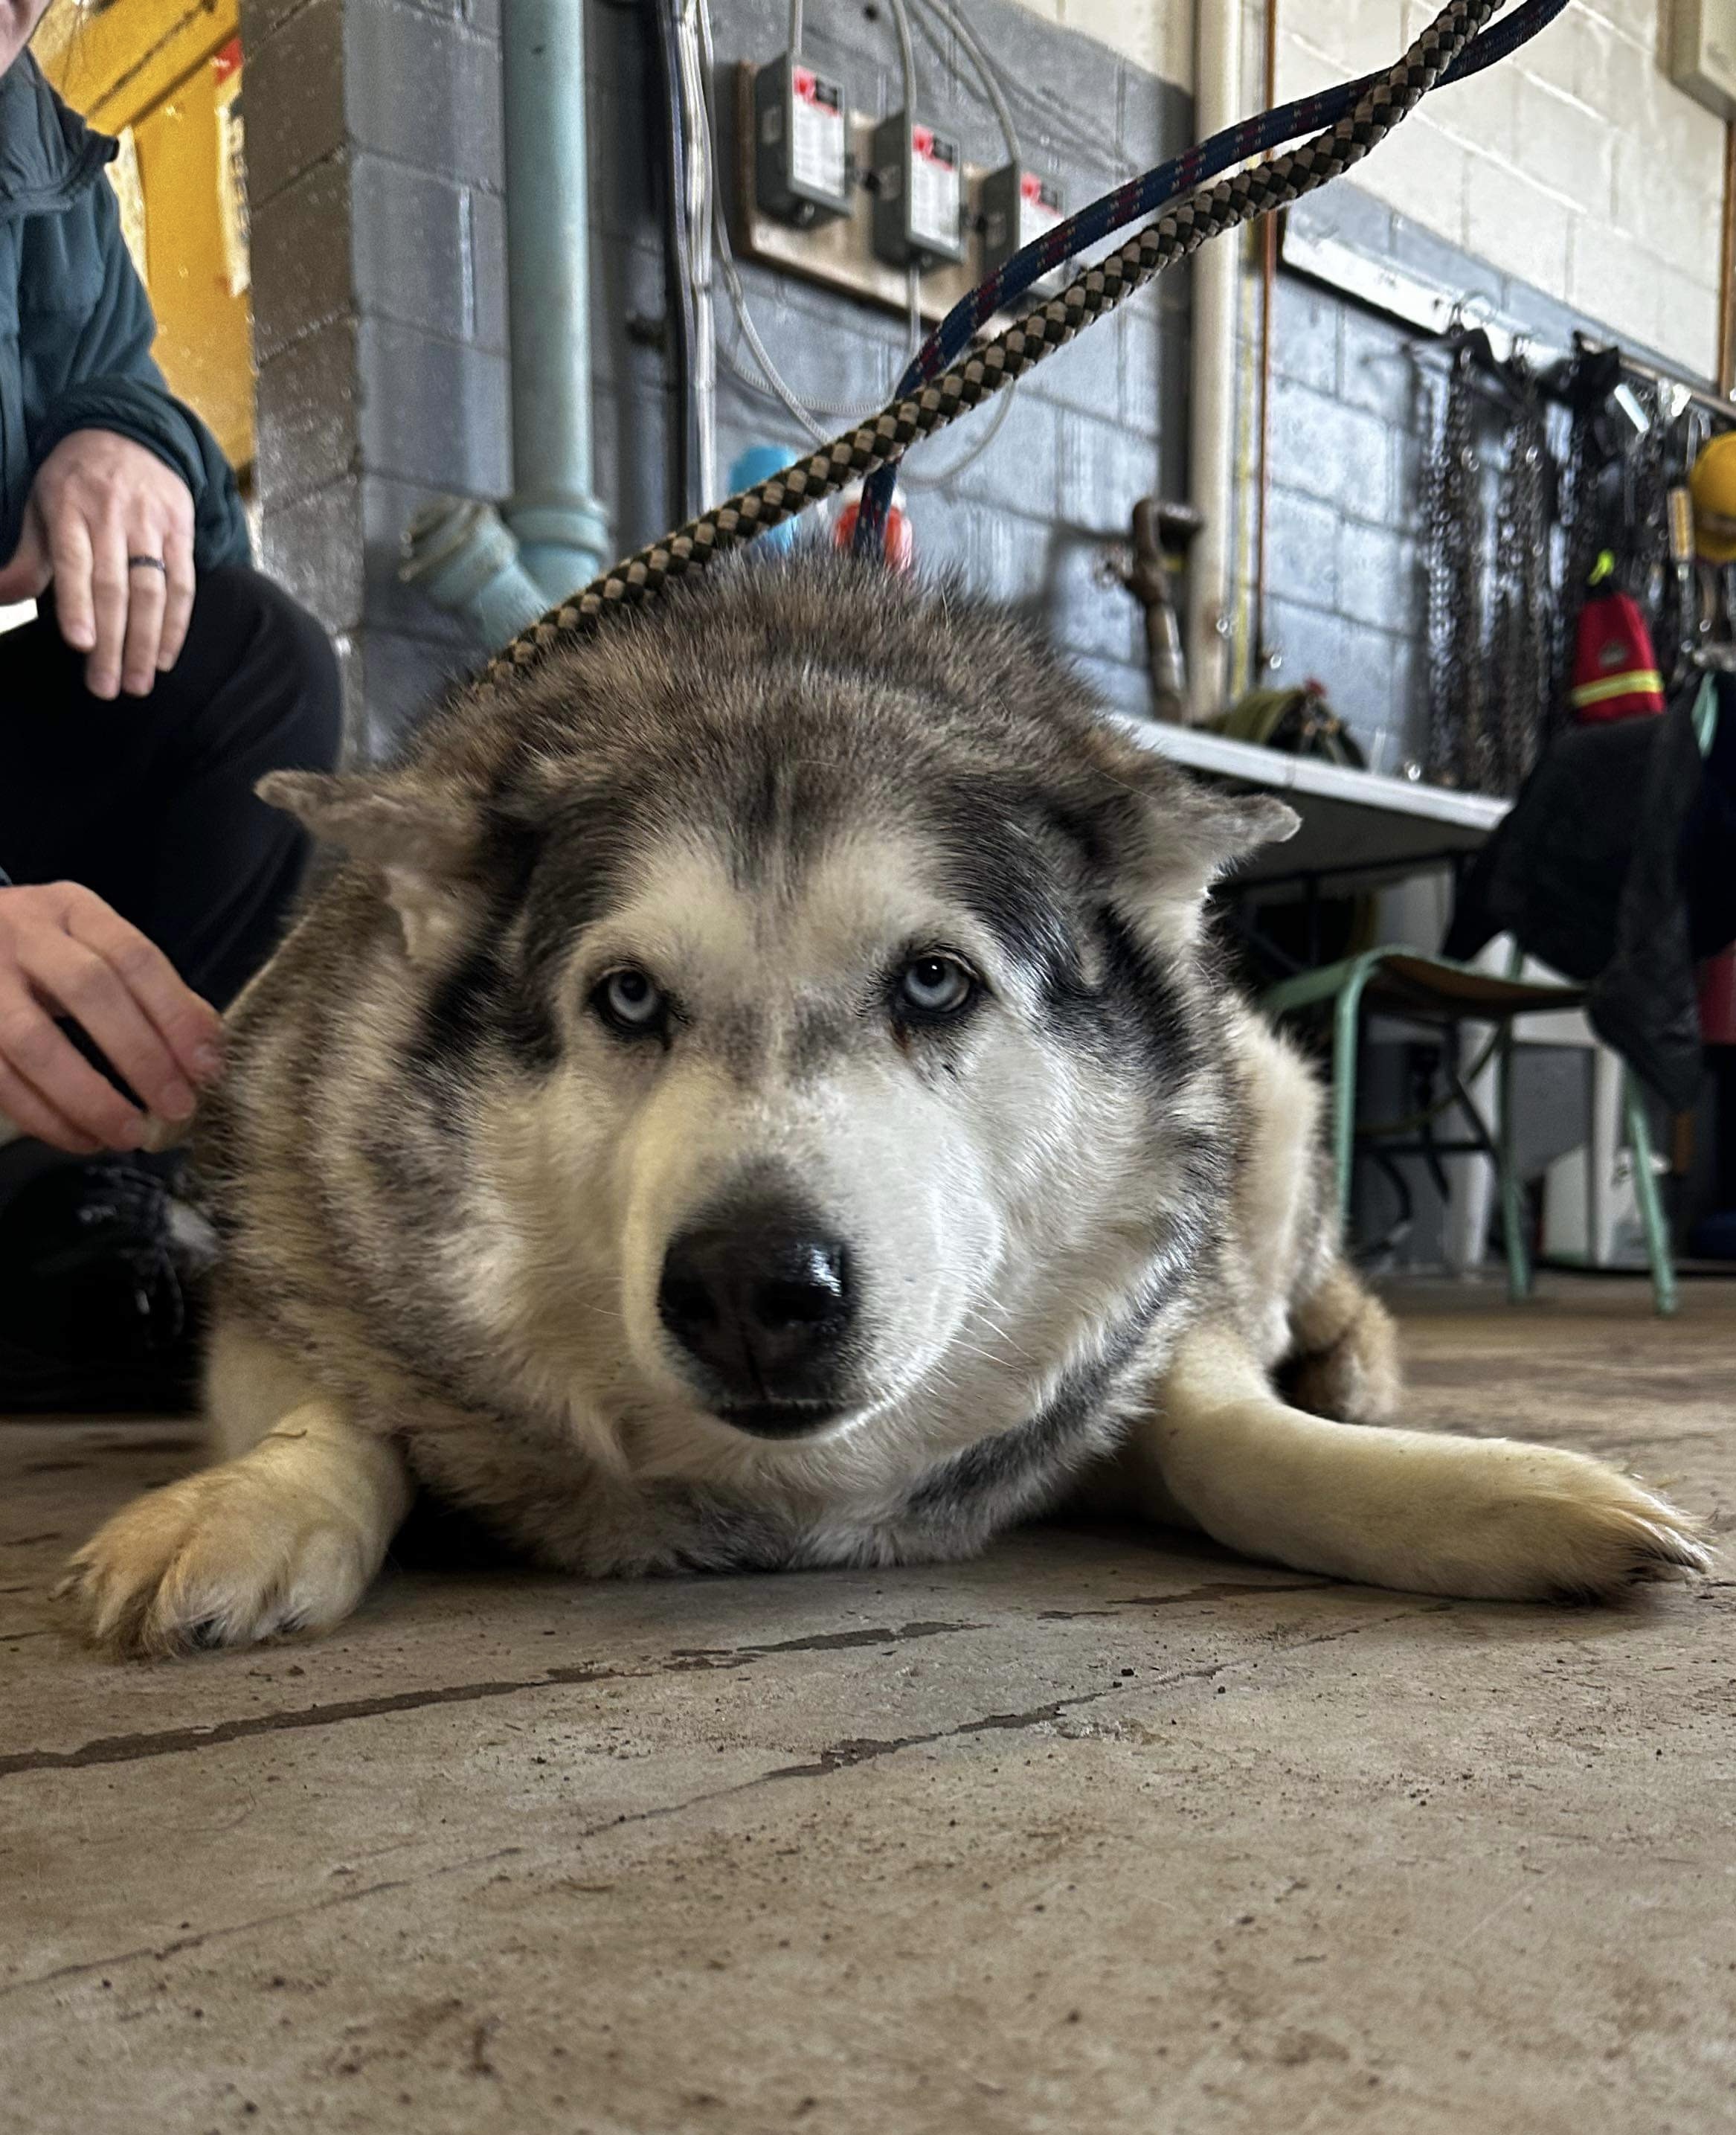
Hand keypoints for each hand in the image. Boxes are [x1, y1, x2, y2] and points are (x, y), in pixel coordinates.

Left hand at [0, 430, 194, 699]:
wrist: (130, 433)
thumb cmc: (77, 480)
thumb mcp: (42, 506)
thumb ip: (29, 557)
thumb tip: (0, 596)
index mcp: (70, 508)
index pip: (75, 561)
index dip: (78, 604)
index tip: (80, 644)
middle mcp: (112, 516)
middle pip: (116, 587)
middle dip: (112, 642)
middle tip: (106, 687)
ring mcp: (151, 524)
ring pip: (151, 591)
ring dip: (145, 643)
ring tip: (137, 684)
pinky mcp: (181, 532)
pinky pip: (182, 584)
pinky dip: (176, 624)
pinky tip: (165, 657)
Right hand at [0, 883, 223, 1153]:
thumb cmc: (44, 953)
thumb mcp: (93, 947)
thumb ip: (151, 989)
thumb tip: (204, 1048)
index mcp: (71, 909)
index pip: (134, 956)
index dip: (175, 1013)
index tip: (206, 1066)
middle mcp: (22, 934)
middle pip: (88, 990)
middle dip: (141, 1055)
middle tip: (176, 1106)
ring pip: (34, 1041)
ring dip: (89, 1097)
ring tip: (130, 1134)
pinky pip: (0, 1079)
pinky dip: (45, 1118)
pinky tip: (83, 1137)